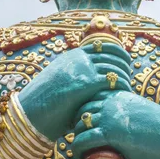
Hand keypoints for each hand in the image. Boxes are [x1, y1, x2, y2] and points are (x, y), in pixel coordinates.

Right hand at [17, 43, 131, 140]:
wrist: (30, 112)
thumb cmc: (43, 103)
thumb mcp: (58, 82)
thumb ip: (74, 77)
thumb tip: (87, 82)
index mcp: (72, 56)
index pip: (102, 46)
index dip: (117, 52)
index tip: (124, 61)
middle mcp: (79, 59)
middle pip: (112, 55)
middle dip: (123, 64)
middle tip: (129, 74)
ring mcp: (82, 70)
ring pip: (114, 67)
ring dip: (124, 76)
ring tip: (128, 85)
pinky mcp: (85, 84)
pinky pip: (112, 81)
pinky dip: (121, 86)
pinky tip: (125, 93)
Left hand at [72, 91, 159, 158]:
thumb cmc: (156, 130)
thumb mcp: (136, 115)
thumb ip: (120, 115)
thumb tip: (105, 124)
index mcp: (119, 95)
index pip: (91, 97)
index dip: (83, 111)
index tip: (81, 124)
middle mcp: (112, 102)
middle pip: (82, 110)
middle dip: (76, 123)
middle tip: (76, 136)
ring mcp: (110, 116)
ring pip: (81, 125)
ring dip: (76, 137)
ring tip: (76, 148)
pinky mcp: (110, 133)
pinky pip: (84, 139)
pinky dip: (78, 148)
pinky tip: (79, 155)